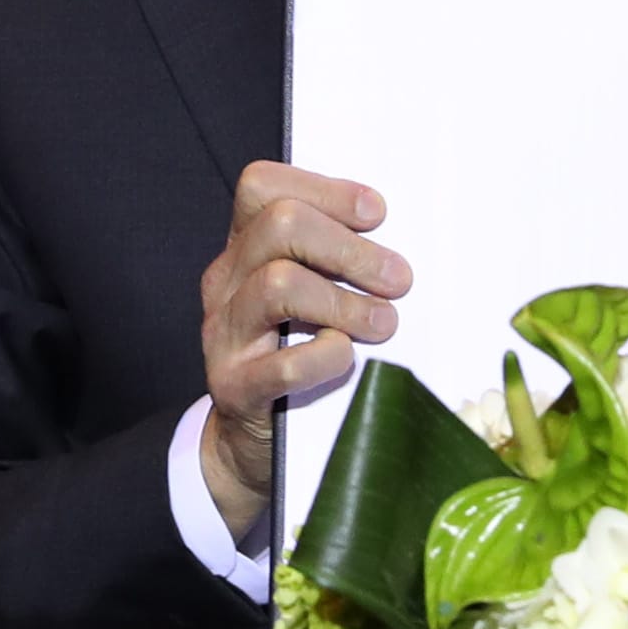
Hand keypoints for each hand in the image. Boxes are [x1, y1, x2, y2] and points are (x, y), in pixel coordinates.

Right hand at [197, 160, 407, 550]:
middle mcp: (225, 283)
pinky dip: (326, 356)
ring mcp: (224, 335)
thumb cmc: (296, 353)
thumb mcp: (307, 296)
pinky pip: (284, 362)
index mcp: (243, 250)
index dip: (325, 190)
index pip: (261, 186)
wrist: (251, 442)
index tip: (378, 214)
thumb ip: (335, 260)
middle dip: (351, 249)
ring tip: (384, 323)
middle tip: (398, 280)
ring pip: (279, 284)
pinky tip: (347, 359)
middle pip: (280, 226)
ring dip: (346, 301)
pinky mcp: (234, 387)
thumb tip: (403, 242)